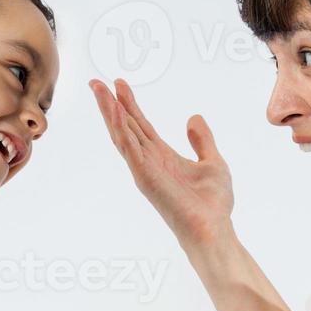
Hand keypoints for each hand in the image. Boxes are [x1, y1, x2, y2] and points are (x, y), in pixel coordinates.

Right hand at [89, 78, 234, 248]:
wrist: (214, 229)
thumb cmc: (213, 204)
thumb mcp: (212, 161)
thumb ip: (202, 140)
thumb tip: (193, 118)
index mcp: (162, 156)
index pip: (140, 125)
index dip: (129, 104)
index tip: (119, 83)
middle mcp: (149, 161)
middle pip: (125, 127)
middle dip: (110, 104)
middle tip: (96, 82)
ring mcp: (144, 169)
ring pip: (121, 134)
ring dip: (109, 111)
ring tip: (98, 88)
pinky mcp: (145, 177)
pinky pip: (130, 148)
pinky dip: (121, 128)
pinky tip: (115, 110)